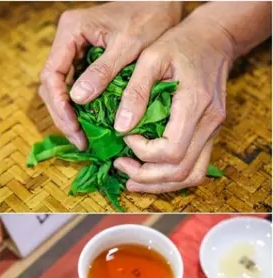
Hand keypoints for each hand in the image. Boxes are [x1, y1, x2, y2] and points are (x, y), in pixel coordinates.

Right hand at [39, 2, 181, 149]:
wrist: (164, 1)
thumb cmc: (150, 16)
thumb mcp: (129, 45)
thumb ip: (103, 71)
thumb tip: (77, 100)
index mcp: (71, 30)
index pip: (52, 75)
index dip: (59, 105)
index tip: (74, 127)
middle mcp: (66, 40)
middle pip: (52, 86)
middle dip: (63, 115)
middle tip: (79, 139)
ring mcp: (73, 50)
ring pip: (60, 89)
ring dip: (69, 115)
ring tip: (83, 137)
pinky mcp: (83, 59)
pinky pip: (74, 87)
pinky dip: (80, 107)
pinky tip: (90, 124)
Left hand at [112, 16, 234, 192]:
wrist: (212, 39)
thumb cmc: (179, 45)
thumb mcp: (151, 58)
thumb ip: (135, 93)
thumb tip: (121, 128)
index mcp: (195, 105)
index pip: (170, 151)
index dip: (141, 152)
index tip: (124, 136)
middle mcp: (209, 123)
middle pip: (179, 170)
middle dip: (144, 175)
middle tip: (119, 165)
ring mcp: (212, 131)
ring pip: (190, 176)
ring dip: (157, 184)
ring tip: (129, 179)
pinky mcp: (208, 134)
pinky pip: (194, 168)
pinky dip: (170, 178)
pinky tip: (147, 174)